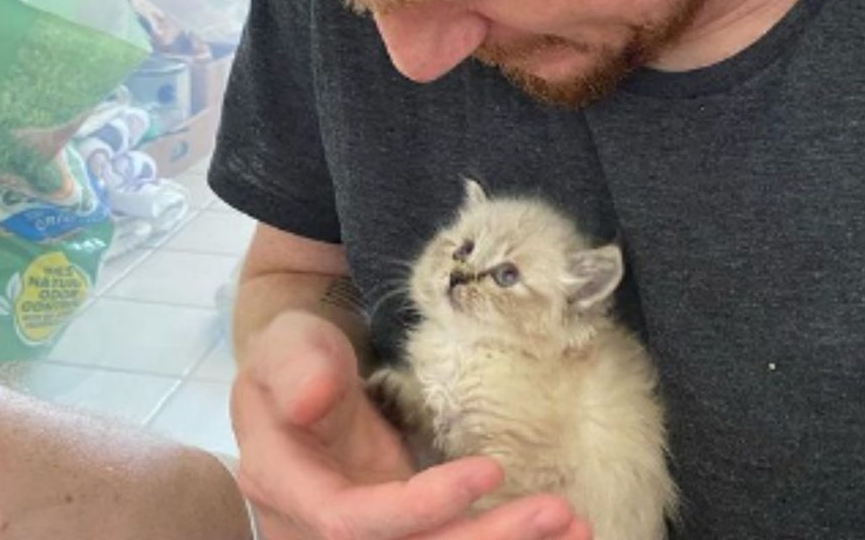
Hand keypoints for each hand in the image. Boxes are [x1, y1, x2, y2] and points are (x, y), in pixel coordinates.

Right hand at [231, 311, 589, 539]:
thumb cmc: (295, 352)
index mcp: (288, 487)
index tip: (490, 469)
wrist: (304, 372)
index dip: (422, 506)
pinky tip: (559, 533)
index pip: (353, 521)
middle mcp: (325, 526)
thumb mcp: (287, 343)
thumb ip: (296, 367)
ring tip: (577, 526)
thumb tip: (311, 400)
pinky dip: (503, 539)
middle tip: (560, 513)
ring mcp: (369, 532)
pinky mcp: (403, 529)